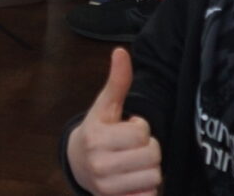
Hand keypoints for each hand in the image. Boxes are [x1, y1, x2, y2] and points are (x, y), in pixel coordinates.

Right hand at [66, 48, 161, 194]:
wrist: (78, 164)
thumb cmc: (97, 131)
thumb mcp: (105, 106)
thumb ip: (117, 81)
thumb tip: (121, 51)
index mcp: (97, 137)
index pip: (142, 132)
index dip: (141, 128)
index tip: (127, 128)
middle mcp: (99, 164)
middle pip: (153, 155)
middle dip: (148, 148)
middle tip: (133, 147)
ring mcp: (107, 187)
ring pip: (155, 177)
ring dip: (149, 169)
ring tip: (134, 163)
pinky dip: (148, 188)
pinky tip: (135, 179)